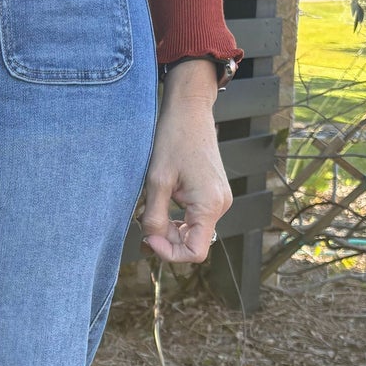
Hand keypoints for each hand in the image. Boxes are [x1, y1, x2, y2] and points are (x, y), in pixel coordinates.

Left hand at [140, 60, 232, 264]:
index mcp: (209, 205)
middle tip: (144, 223)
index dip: (168, 253)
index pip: (194, 253)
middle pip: (193, 244)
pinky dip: (177, 220)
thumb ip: (154, 218)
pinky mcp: (214, 194)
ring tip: (152, 210)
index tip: (148, 237)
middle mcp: (221, 205)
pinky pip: (195, 219)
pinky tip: (163, 204)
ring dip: (170, 230)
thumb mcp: (157, 182)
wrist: (189, 112)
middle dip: (166, 240)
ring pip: (193, 233)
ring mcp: (219, 200)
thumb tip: (151, 242)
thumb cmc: (173, 141)